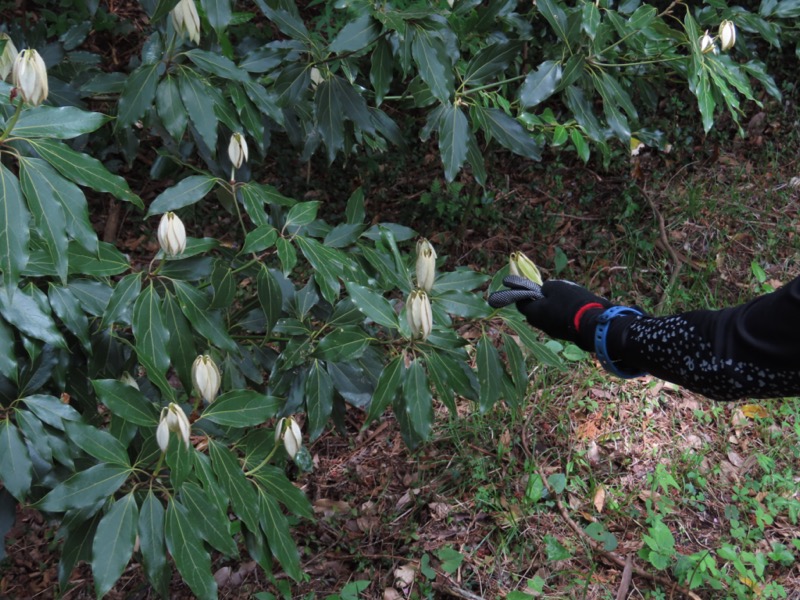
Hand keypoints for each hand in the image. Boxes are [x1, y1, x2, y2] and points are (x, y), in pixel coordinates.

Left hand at [498, 277, 612, 350]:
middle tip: (548, 290)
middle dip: (538, 300)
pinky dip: (560, 313)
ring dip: (551, 307)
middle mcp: (540, 325)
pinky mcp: (565, 334)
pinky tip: (571, 306)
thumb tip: (544, 291)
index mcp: (533, 314)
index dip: (522, 293)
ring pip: (547, 317)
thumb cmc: (570, 301)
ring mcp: (553, 331)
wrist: (592, 322)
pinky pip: (558, 321)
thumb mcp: (556, 286)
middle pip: (534, 311)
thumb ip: (546, 287)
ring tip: (563, 296)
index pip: (520, 304)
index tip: (527, 285)